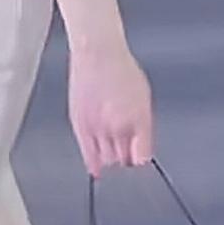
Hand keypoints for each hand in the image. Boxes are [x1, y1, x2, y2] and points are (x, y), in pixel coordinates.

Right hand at [68, 38, 152, 176]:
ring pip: (107, 158)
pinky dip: (93, 164)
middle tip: (127, 159)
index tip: (140, 162)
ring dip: (112, 159)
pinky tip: (96, 171)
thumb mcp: (143, 99)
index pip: (142, 156)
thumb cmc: (122, 70)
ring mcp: (98, 127)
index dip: (142, 161)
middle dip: (127, 160)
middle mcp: (118, 126)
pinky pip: (88, 154)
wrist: (97, 53)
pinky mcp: (80, 125)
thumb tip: (140, 150)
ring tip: (114, 157)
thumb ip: (143, 126)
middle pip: (124, 159)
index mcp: (138, 119)